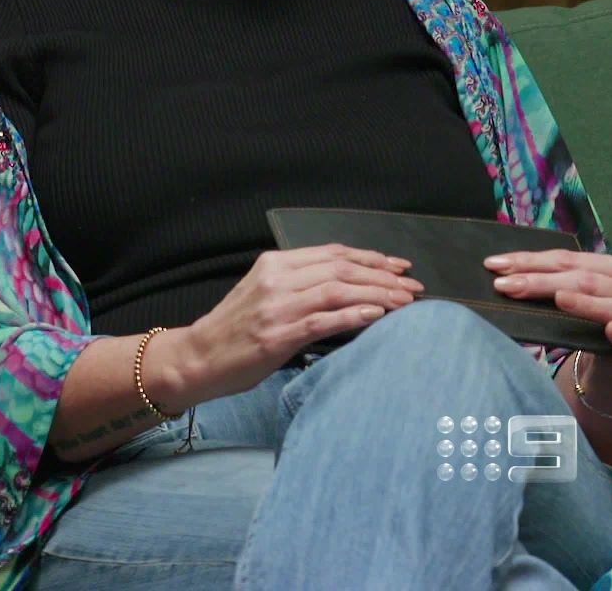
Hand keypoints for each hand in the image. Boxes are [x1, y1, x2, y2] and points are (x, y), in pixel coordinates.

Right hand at [181, 244, 422, 403]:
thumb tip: (347, 286)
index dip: (371, 258)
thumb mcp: (263, 294)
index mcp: (273, 264)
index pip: (332, 253)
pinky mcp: (277, 335)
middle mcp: (276, 279)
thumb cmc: (234, 330)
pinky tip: (378, 317)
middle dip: (383, 276)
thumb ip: (298, 284)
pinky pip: (324, 320)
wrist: (198, 357)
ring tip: (405, 302)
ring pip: (338, 290)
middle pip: (341, 268)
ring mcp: (276, 307)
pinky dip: (354, 316)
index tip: (399, 267)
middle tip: (413, 287)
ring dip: (378, 295)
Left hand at [486, 249, 611, 407]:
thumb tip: (506, 282)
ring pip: (609, 305)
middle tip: (504, 285)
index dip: (530, 260)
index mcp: (609, 268)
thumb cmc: (597, 326)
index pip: (565, 259)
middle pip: (581, 279)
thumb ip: (553, 289)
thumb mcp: (578, 301)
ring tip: (557, 298)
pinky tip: (610, 330)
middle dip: (540, 281)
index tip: (494, 265)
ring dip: (582, 302)